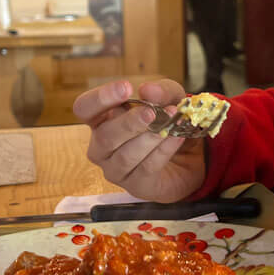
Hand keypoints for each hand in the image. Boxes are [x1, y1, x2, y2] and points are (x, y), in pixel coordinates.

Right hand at [72, 79, 206, 202]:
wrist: (189, 157)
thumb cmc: (167, 123)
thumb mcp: (170, 99)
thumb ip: (161, 91)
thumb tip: (147, 89)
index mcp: (101, 120)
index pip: (84, 108)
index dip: (101, 98)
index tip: (126, 88)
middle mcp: (102, 146)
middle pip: (104, 136)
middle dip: (129, 123)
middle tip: (151, 112)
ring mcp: (116, 169)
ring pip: (125, 155)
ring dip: (150, 137)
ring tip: (171, 123)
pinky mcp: (136, 186)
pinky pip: (146, 168)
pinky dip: (163, 150)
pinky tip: (176, 137)